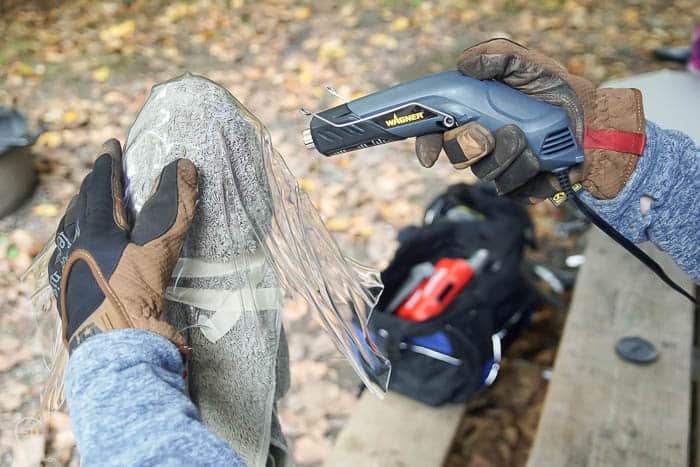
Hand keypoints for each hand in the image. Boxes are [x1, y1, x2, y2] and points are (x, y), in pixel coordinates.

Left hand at [48, 139, 197, 354]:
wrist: (115, 352)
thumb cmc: (134, 297)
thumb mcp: (158, 247)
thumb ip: (171, 206)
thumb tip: (182, 165)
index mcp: (91, 232)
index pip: (100, 188)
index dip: (108, 164)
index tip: (112, 145)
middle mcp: (72, 249)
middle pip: (80, 209)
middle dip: (93, 188)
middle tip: (103, 174)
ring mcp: (67, 274)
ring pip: (71, 234)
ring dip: (83, 216)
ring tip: (93, 209)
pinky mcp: (70, 298)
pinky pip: (71, 258)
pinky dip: (81, 243)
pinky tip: (88, 252)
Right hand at [415, 38, 645, 202]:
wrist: (597, 121)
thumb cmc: (559, 90)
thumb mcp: (529, 65)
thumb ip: (497, 58)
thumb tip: (465, 64)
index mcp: (476, 115)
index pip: (439, 131)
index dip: (428, 142)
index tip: (428, 155)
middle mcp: (484, 143)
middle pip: (458, 155)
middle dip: (471, 146)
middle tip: (490, 134)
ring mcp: (501, 167)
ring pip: (484, 173)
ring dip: (507, 156)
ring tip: (531, 140)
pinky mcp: (521, 188)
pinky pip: (510, 189)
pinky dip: (526, 173)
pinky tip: (541, 160)